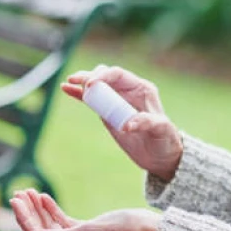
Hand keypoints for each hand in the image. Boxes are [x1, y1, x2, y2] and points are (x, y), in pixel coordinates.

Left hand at [10, 189, 160, 230]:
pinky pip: (63, 222)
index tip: (17, 201)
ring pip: (51, 226)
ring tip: (28, 192)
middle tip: (18, 193)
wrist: (148, 229)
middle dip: (29, 213)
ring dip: (39, 210)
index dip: (26, 220)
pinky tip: (44, 198)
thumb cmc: (124, 229)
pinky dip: (53, 210)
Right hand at [62, 64, 182, 181]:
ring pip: (96, 85)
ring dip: (82, 82)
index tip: (91, 85)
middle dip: (90, 76)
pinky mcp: (107, 112)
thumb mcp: (161, 130)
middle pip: (105, 76)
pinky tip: (65, 88)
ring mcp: (116, 101)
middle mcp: (128, 91)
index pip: (118, 75)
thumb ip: (146, 123)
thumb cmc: (165, 139)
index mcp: (141, 88)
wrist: (160, 155)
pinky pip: (91, 99)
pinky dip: (79, 94)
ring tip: (69, 83)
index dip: (103, 76)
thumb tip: (127, 124)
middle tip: (78, 83)